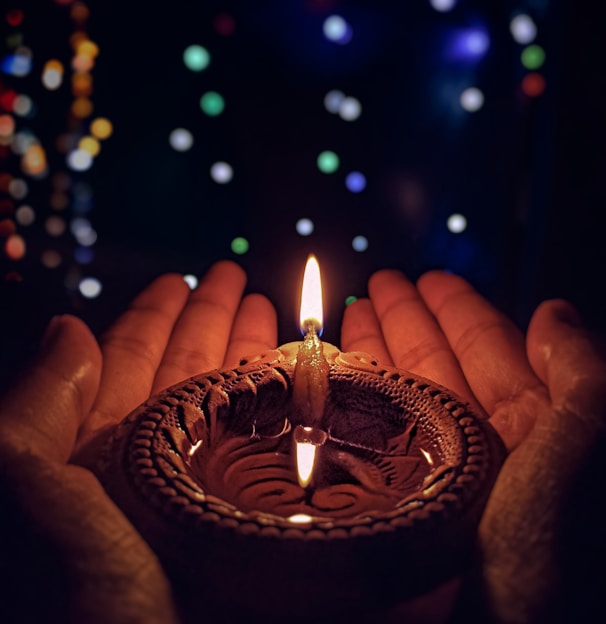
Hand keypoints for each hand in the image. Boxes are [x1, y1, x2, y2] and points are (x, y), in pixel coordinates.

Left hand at [0, 261, 276, 623]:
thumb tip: (67, 325)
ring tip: (272, 313)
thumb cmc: (70, 601)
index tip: (183, 277)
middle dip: (211, 321)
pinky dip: (282, 410)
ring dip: (249, 355)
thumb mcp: (24, 489)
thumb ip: (39, 404)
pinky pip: (265, 448)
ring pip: (230, 406)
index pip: (128, 360)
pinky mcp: (244, 520)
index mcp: (93, 451)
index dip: (156, 315)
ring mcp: (200, 492)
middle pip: (186, 373)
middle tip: (239, 278)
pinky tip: (299, 380)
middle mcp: (148, 466)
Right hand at [341, 269, 605, 622]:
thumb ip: (580, 373)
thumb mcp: (587, 446)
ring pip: (400, 396)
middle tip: (377, 283)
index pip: (491, 350)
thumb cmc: (553, 553)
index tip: (428, 277)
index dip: (459, 310)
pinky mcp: (395, 500)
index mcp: (533, 430)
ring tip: (350, 315)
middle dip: (408, 321)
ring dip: (377, 352)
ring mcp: (434, 473)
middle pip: (437, 365)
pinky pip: (370, 437)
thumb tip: (554, 311)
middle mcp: (481, 448)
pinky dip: (351, 402)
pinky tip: (333, 373)